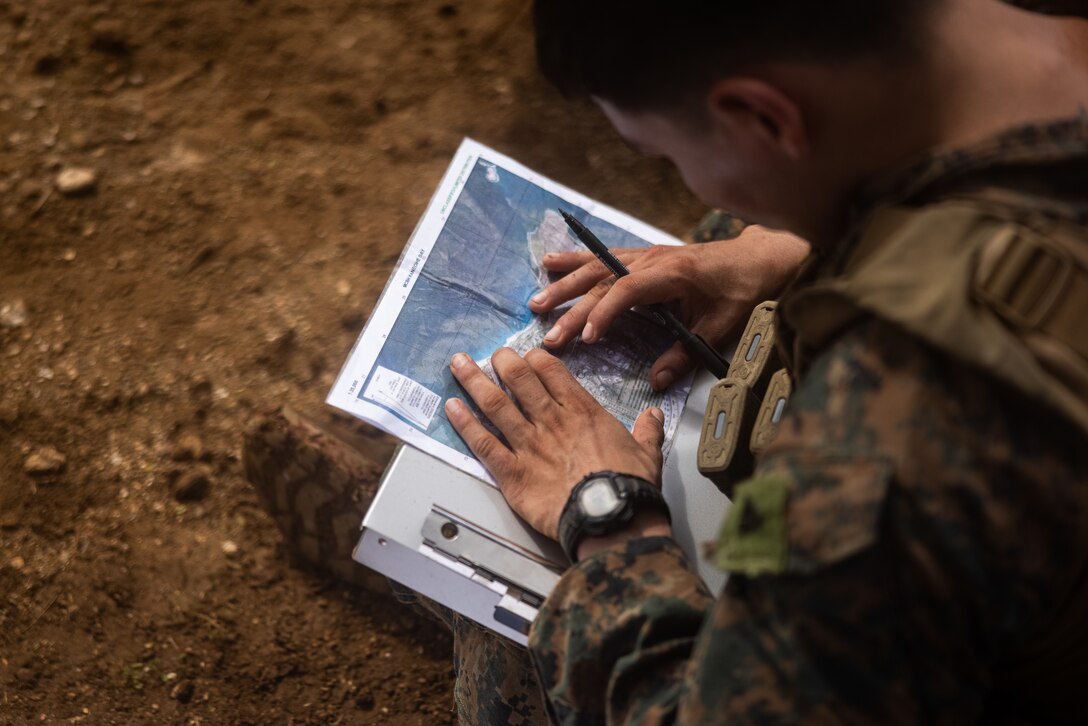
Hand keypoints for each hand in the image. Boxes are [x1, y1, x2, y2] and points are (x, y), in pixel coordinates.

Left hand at [445, 347, 664, 540]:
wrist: (611, 517)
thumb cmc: (629, 487)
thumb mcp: (647, 453)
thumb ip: (647, 431)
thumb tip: (654, 417)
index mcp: (582, 412)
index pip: (552, 372)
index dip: (535, 359)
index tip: (527, 355)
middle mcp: (551, 422)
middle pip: (519, 380)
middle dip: (502, 362)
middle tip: (492, 353)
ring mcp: (529, 445)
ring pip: (495, 404)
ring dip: (473, 382)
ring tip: (458, 364)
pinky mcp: (513, 473)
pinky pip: (483, 443)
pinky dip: (465, 424)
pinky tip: (451, 408)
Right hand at [529, 225, 808, 388]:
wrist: (759, 258)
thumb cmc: (743, 291)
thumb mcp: (720, 327)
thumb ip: (686, 353)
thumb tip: (656, 381)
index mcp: (673, 274)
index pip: (628, 290)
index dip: (605, 312)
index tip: (588, 338)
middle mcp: (653, 259)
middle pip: (603, 281)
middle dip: (572, 306)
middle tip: (547, 331)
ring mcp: (645, 254)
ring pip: (596, 266)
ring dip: (564, 283)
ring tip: (536, 299)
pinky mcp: (643, 255)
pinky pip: (603, 257)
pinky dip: (575, 261)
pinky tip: (551, 262)